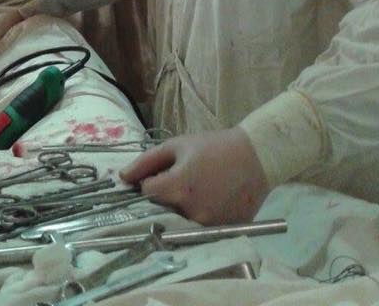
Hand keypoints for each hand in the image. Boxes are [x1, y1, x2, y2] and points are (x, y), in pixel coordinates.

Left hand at [120, 128, 269, 224]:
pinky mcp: (223, 232)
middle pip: (162, 211)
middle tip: (182, 182)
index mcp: (177, 187)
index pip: (146, 193)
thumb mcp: (178, 146)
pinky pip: (200, 229)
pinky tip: (211, 200)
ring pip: (180, 222)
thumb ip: (146, 162)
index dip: (151, 182)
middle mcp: (190, 212)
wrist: (257, 157)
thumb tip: (122, 177)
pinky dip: (200, 218)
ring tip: (198, 190)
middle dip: (165, 198)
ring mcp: (208, 226)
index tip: (164, 173)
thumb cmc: (214, 147)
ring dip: (182, 210)